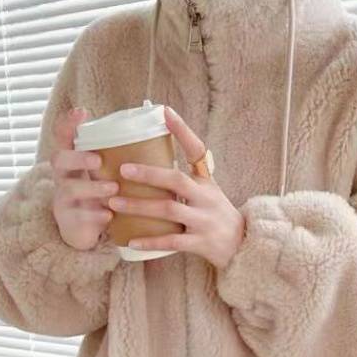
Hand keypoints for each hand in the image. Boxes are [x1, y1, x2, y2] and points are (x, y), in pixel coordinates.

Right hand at [50, 107, 119, 250]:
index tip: (82, 111)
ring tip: (112, 188)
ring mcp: (64, 199)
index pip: (63, 136)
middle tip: (98, 160)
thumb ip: (118, 159)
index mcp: (74, 161)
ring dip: (92, 188)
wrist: (86, 231)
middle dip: (77, 158)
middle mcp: (64, 177)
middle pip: (58, 160)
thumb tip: (156, 136)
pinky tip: (109, 216)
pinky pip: (78, 217)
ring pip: (69, 189)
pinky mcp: (70, 222)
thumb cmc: (102, 196)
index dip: (68, 124)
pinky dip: (95, 215)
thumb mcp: (105, 175)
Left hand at [106, 105, 245, 268]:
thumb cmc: (216, 214)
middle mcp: (206, 198)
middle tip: (123, 169)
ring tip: (114, 203)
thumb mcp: (208, 190)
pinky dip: (151, 242)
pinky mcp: (201, 243)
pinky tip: (131, 241)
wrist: (242, 244)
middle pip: (177, 180)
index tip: (165, 111)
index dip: (182, 130)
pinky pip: (172, 242)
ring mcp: (204, 220)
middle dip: (148, 174)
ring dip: (140, 206)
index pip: (196, 150)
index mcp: (206, 182)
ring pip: (169, 210)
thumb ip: (187, 176)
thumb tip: (153, 156)